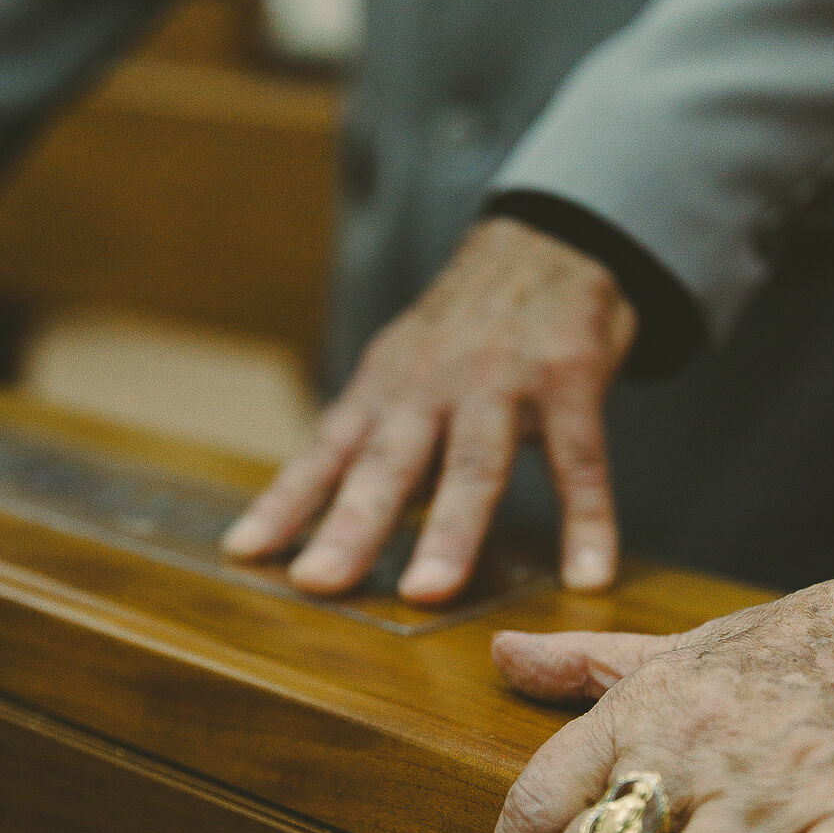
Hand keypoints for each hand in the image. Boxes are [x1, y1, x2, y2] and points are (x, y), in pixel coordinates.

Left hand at [223, 217, 636, 600]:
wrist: (548, 238)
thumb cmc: (467, 326)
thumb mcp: (406, 368)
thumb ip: (378, 441)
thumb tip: (332, 520)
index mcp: (386, 387)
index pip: (326, 450)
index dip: (285, 501)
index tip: (245, 552)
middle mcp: (433, 385)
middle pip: (388, 462)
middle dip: (352, 524)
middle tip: (319, 582)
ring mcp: (502, 382)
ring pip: (474, 464)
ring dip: (450, 531)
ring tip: (428, 594)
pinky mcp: (570, 381)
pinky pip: (580, 459)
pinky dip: (587, 519)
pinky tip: (588, 576)